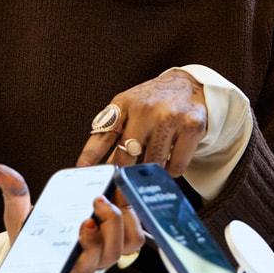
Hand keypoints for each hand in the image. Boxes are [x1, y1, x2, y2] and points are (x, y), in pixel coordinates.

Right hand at [0, 164, 143, 272]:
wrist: (52, 238)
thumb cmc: (34, 232)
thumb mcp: (19, 213)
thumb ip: (13, 192)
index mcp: (67, 261)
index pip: (85, 261)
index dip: (89, 244)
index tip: (84, 221)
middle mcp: (92, 261)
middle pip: (110, 252)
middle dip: (108, 226)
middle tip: (98, 200)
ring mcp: (110, 251)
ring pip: (128, 244)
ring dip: (123, 220)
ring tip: (111, 195)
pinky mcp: (123, 239)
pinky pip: (138, 236)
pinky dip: (135, 217)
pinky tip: (123, 194)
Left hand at [76, 70, 207, 176]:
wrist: (189, 85)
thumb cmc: (153, 102)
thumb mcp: (129, 109)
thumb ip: (114, 135)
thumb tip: (97, 168)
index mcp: (124, 104)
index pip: (104, 133)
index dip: (91, 153)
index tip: (82, 169)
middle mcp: (146, 109)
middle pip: (127, 156)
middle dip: (124, 174)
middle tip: (124, 187)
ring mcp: (169, 117)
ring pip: (154, 163)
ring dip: (151, 171)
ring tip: (153, 163)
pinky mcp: (191, 127)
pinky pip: (176, 165)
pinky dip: (171, 170)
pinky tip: (171, 159)